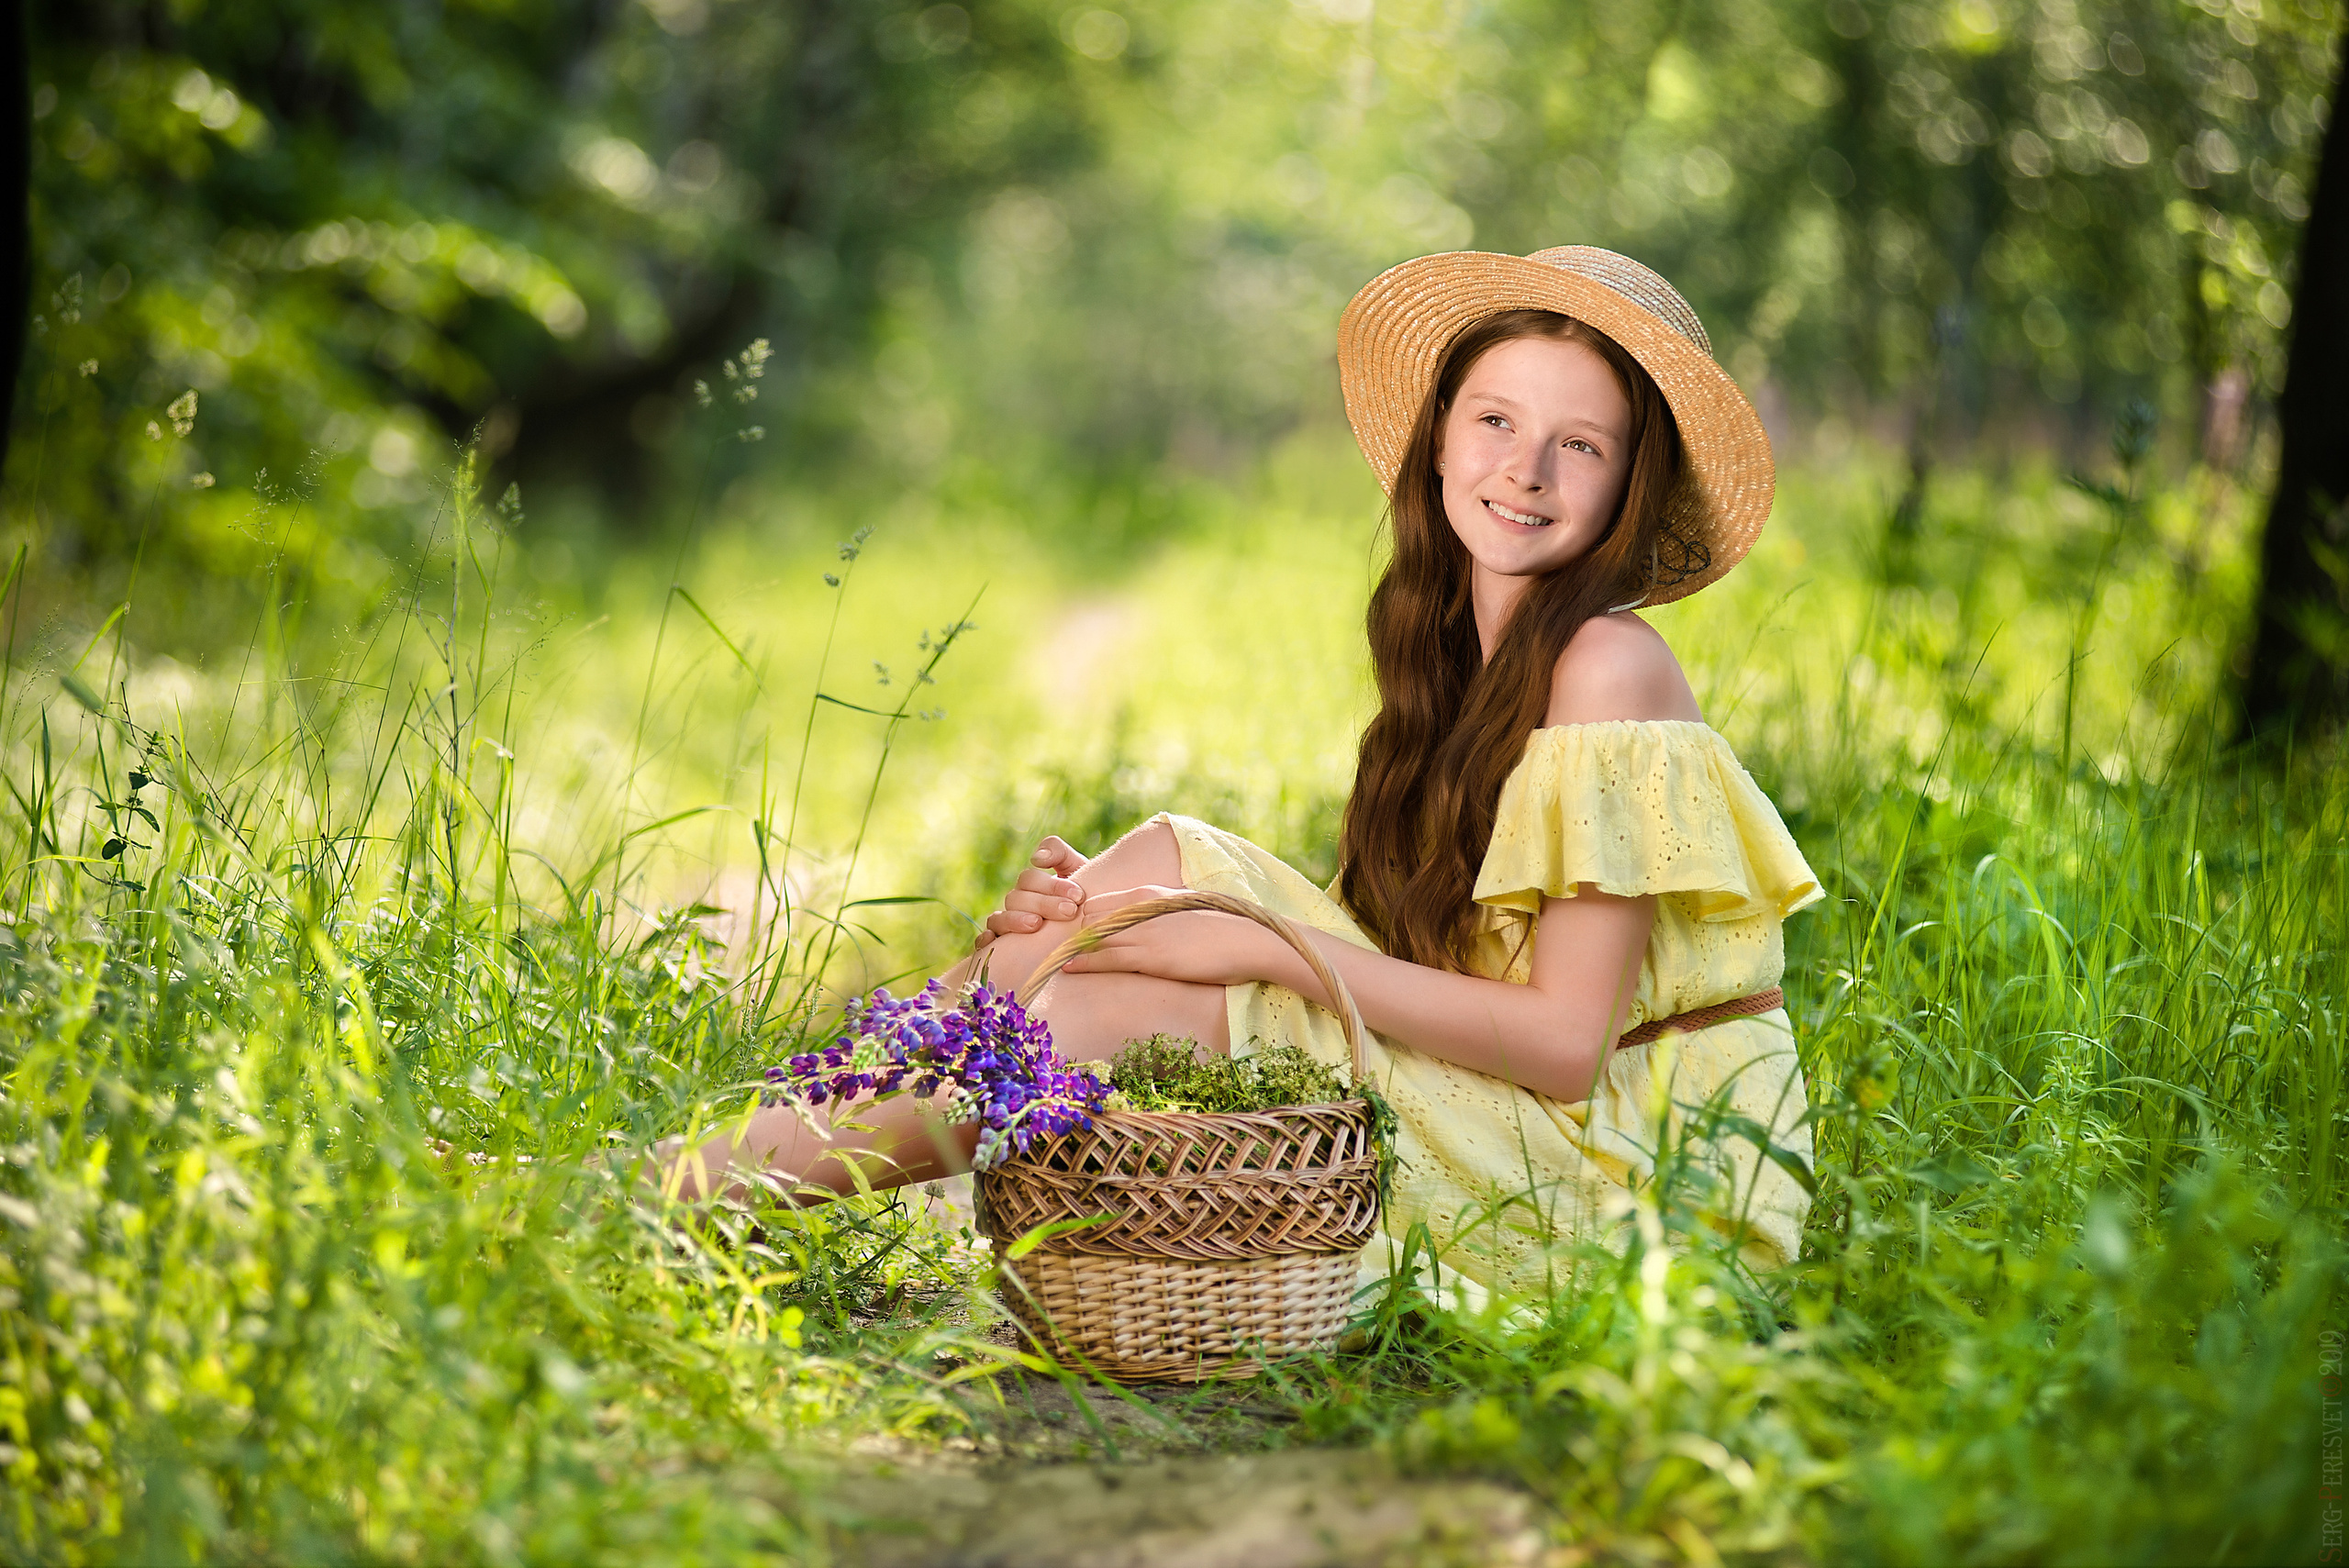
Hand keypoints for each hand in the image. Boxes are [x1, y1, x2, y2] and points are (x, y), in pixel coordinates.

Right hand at [971, 835, 1089, 951]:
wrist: (1090, 932)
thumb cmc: (1085, 900)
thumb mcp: (1077, 870)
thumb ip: (1059, 853)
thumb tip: (1035, 858)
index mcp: (1032, 886)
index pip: (1030, 880)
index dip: (1052, 886)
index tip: (1078, 896)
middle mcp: (1017, 904)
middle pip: (1016, 899)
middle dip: (1043, 904)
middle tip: (1069, 911)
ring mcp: (1007, 926)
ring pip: (998, 919)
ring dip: (1014, 920)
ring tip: (1037, 924)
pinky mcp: (1001, 948)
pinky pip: (983, 944)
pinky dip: (984, 940)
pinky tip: (993, 940)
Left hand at [1057, 885, 1297, 988]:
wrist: (1251, 939)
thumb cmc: (1222, 929)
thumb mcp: (1185, 911)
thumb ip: (1159, 914)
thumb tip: (1149, 928)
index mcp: (1148, 894)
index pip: (1099, 902)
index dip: (1080, 919)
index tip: (1066, 935)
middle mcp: (1141, 908)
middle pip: (1088, 916)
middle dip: (1068, 933)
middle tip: (1049, 950)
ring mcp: (1145, 931)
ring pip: (1092, 936)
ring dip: (1068, 949)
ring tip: (1048, 962)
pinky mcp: (1152, 955)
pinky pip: (1107, 957)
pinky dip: (1084, 962)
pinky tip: (1068, 968)